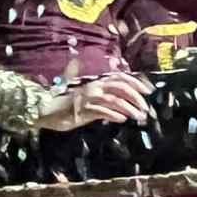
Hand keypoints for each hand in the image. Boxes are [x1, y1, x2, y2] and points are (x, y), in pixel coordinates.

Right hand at [36, 72, 154, 130]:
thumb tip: (125, 104)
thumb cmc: (69, 105)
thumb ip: (105, 99)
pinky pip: (101, 111)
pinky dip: (113, 115)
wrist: (47, 111)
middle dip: (136, 96)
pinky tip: (122, 119)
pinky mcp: (82, 110)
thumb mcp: (89, 100)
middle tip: (146, 108)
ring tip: (138, 116)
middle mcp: (94, 87)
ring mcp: (87, 98)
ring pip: (114, 99)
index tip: (149, 91)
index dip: (136, 82)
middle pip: (120, 86)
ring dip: (129, 108)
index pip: (120, 77)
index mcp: (97, 82)